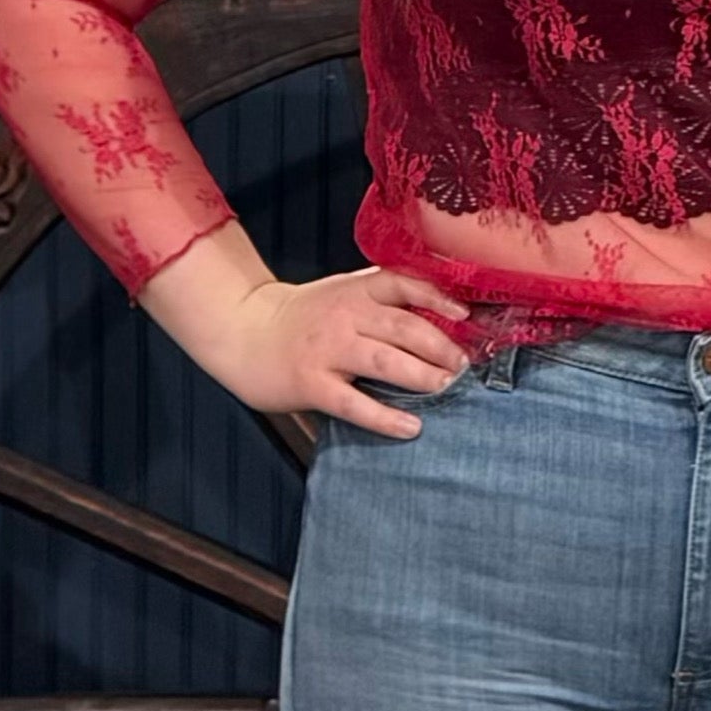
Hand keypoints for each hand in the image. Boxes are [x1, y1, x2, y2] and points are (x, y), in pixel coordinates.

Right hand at [199, 266, 474, 437]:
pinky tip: (411, 426)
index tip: (466, 314)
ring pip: (387, 361)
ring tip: (446, 387)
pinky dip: (387, 417)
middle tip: (463, 365)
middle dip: (441, 347)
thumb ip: (379, 300)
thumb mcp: (341, 294)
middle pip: (404, 327)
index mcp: (356, 289)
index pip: (404, 284)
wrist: (244, 331)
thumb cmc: (303, 316)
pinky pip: (356, 404)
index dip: (438, 297)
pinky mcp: (312, 384)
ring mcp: (328, 350)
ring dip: (423, 376)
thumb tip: (438, 319)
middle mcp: (345, 315)